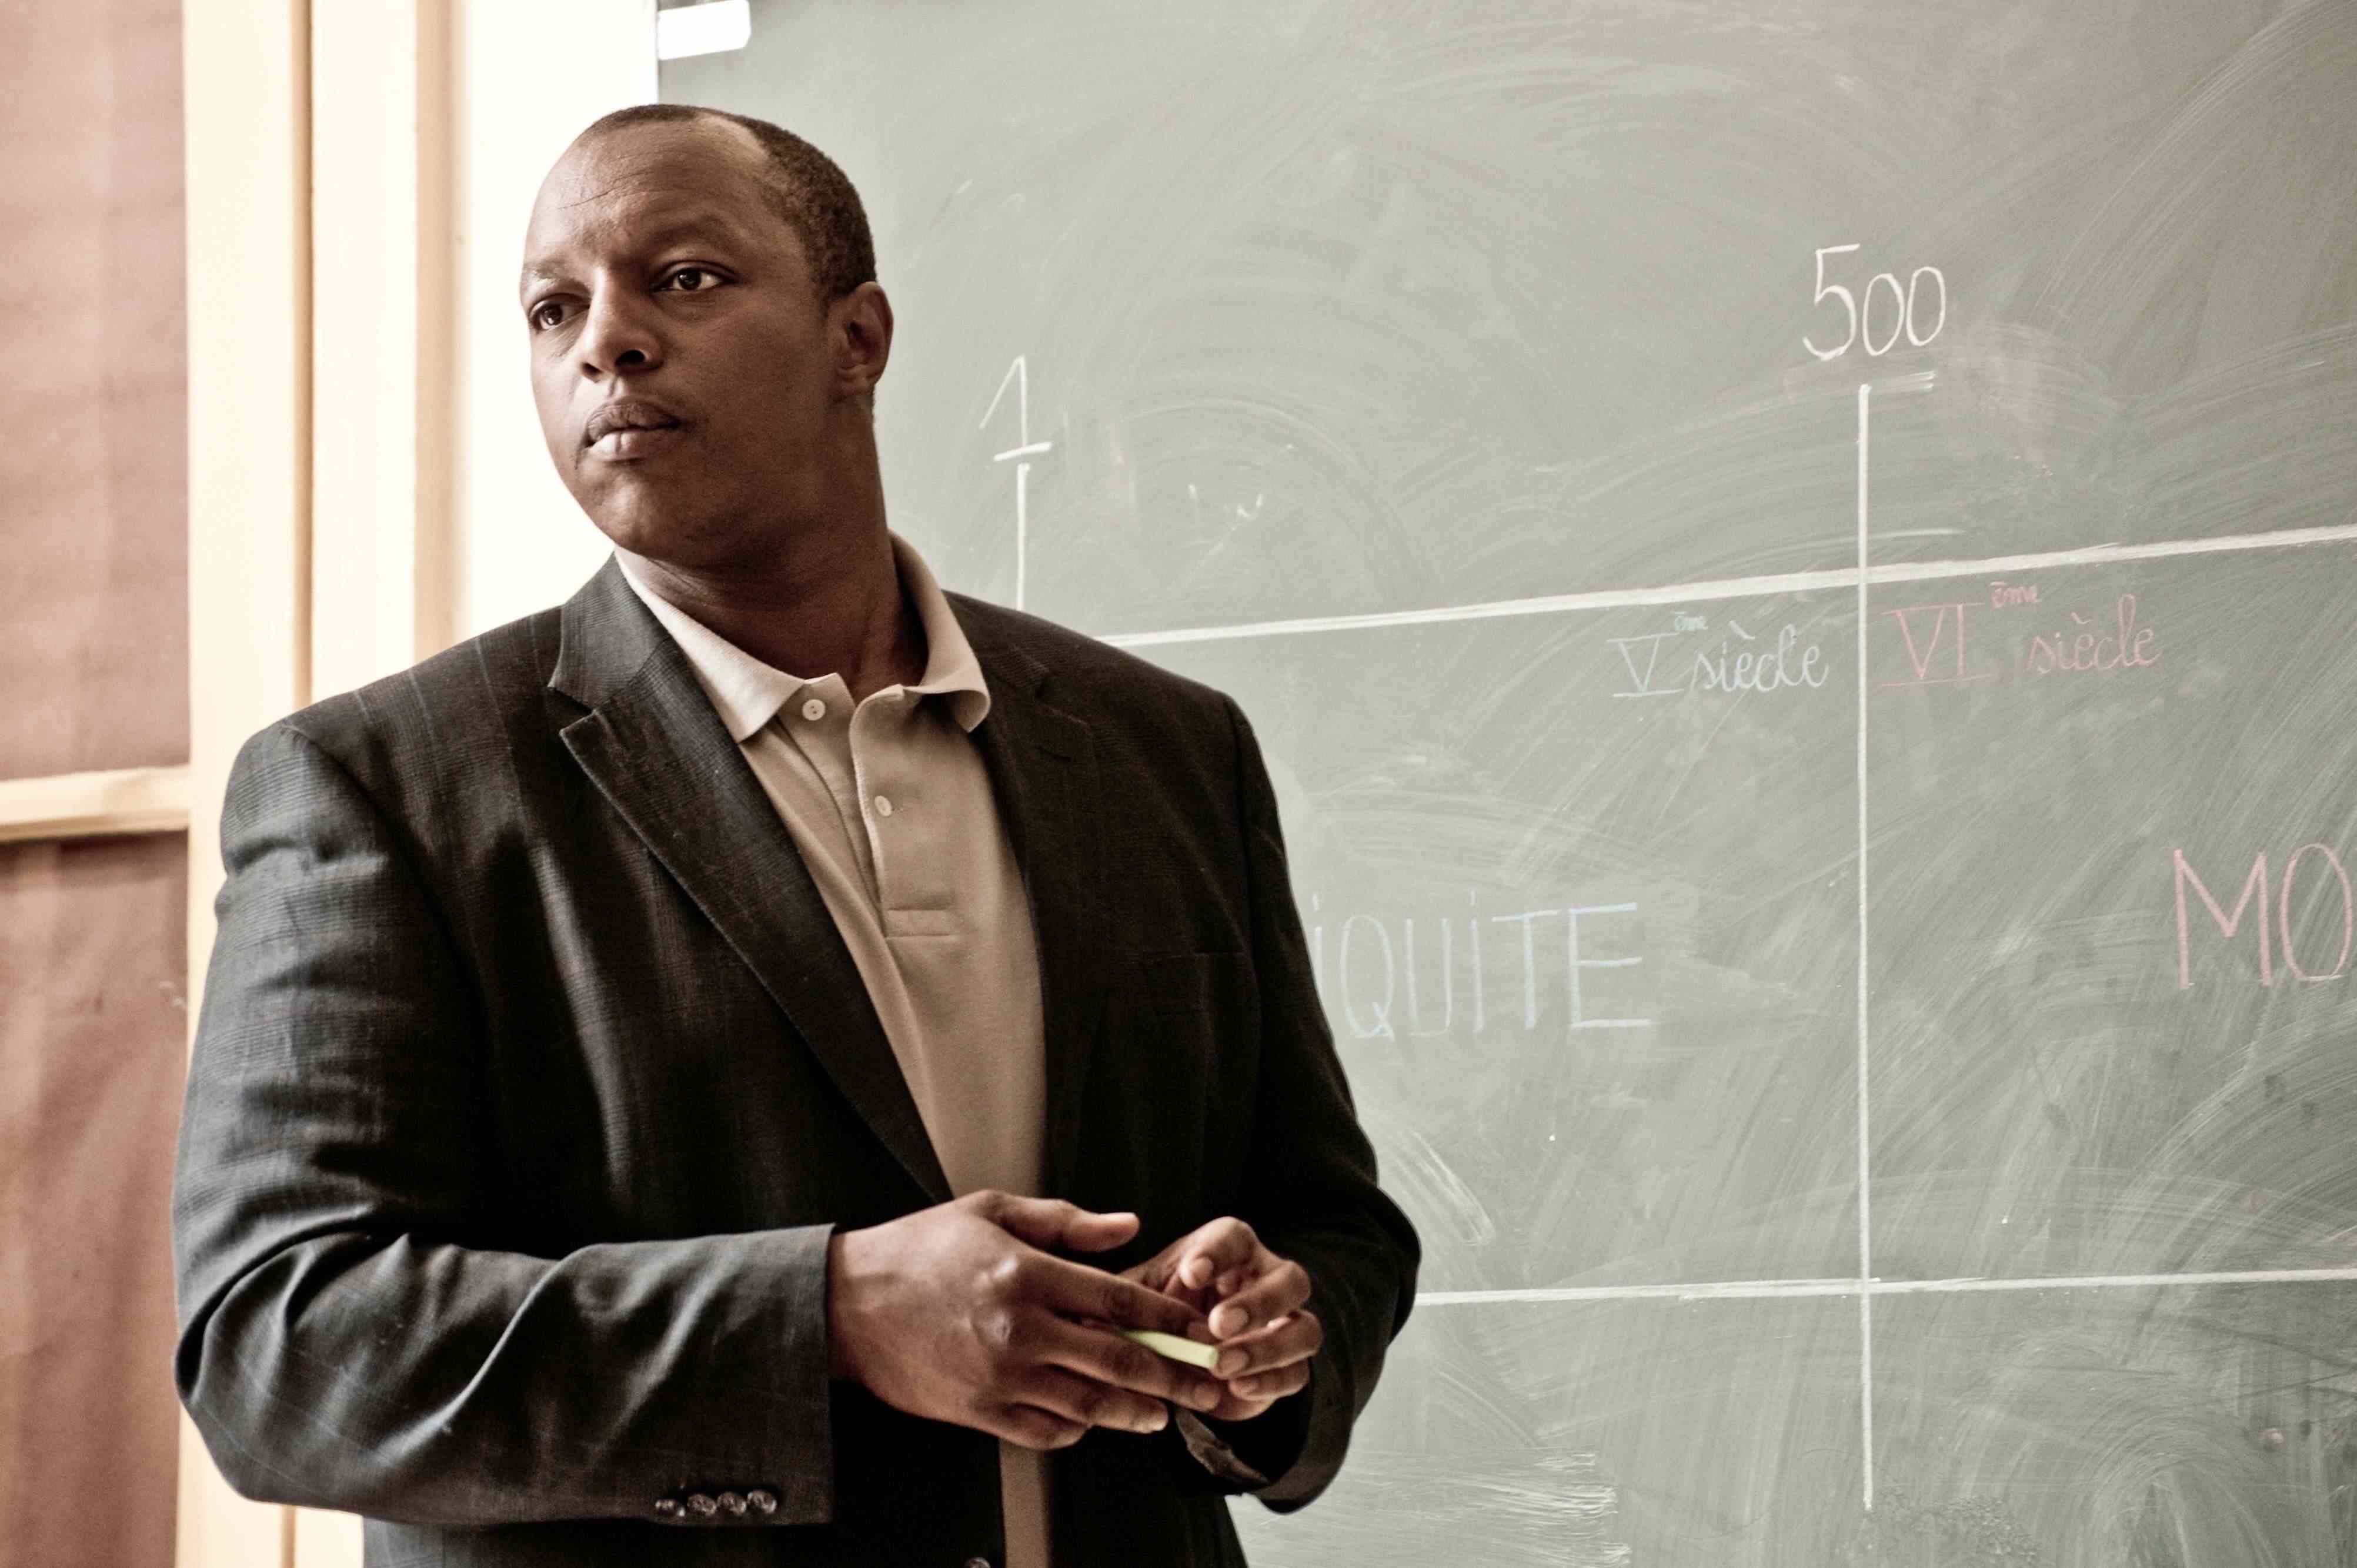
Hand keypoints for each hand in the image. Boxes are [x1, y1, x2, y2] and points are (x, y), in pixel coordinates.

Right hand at [826, 1190, 1229, 1450]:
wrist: (846, 1305)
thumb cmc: (920, 1249)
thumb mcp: (992, 1211)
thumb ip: (1066, 1221)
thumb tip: (1129, 1227)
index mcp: (1025, 1274)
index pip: (1118, 1301)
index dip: (1168, 1318)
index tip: (1200, 1329)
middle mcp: (1019, 1331)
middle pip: (1117, 1362)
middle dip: (1172, 1377)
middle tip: (1208, 1386)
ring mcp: (999, 1377)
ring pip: (1086, 1406)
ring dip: (1134, 1413)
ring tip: (1165, 1414)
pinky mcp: (977, 1411)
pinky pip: (1043, 1431)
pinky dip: (1076, 1430)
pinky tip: (1096, 1422)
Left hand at [1122, 1217, 1321, 1421]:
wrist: (1183, 1361)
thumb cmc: (1158, 1313)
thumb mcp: (1134, 1301)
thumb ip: (1117, 1301)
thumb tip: (1081, 1310)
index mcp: (1230, 1252)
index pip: (1236, 1239)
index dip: (1218, 1254)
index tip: (1191, 1274)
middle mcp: (1267, 1280)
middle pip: (1290, 1279)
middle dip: (1257, 1304)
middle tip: (1217, 1325)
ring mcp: (1284, 1324)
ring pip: (1304, 1328)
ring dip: (1267, 1349)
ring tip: (1221, 1366)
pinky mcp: (1289, 1366)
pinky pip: (1298, 1372)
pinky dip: (1269, 1381)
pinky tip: (1236, 1388)